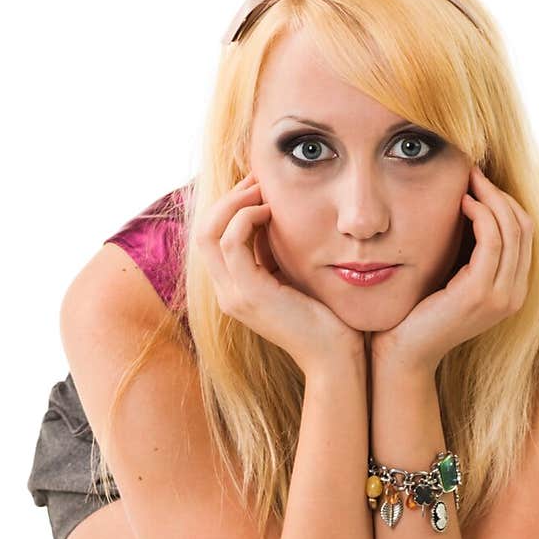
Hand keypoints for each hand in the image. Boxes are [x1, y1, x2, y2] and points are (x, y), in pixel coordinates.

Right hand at [194, 172, 363, 377]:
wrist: (335, 358)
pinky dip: (246, 218)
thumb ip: (276, 252)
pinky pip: (232, 242)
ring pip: (209, 232)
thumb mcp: (293, 277)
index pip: (212, 238)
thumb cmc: (325, 318)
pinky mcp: (249, 295)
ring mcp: (234, 296)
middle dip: (227, 198)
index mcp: (234, 289)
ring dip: (235, 202)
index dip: (229, 206)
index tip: (256, 186)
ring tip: (263, 190)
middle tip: (257, 180)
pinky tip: (270, 211)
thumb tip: (274, 215)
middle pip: (202, 231)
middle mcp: (227, 293)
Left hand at [371, 164, 533, 374]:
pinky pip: (492, 241)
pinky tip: (462, 203)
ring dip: (490, 198)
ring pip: (512, 229)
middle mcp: (515, 295)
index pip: (524, 233)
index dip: (505, 202)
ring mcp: (502, 296)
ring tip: (467, 182)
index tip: (479, 182)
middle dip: (499, 193)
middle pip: (523, 226)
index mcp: (512, 291)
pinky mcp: (481, 294)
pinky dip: (480, 215)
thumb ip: (468, 252)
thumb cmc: (419, 314)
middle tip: (473, 173)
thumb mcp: (451, 278)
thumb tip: (468, 205)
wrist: (404, 353)